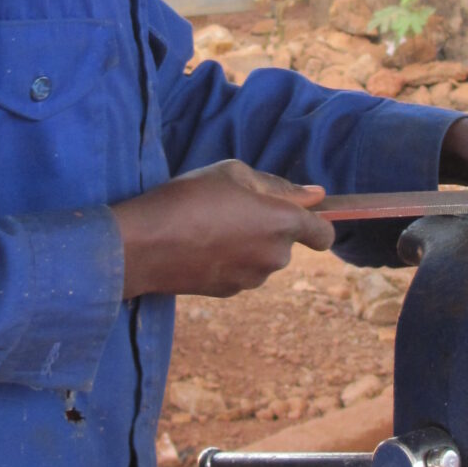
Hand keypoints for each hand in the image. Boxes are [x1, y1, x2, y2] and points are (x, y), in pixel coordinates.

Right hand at [111, 159, 334, 298]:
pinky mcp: (228, 292)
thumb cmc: (189, 198)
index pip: (324, 235)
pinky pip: (239, 271)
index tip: (300, 214)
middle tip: (232, 206)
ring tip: (210, 224)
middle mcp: (275, 257)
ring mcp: (252, 279)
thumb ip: (279, 186)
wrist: (144, 245)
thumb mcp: (233, 173)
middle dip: (268, 227)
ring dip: (247, 243)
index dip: (317, 224)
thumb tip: (317, 196)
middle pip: (286, 243)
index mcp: (283, 224)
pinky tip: (200, 245)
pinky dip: (228, 260)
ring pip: (261, 258)